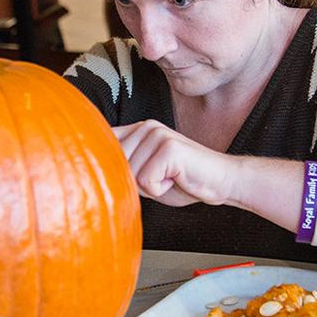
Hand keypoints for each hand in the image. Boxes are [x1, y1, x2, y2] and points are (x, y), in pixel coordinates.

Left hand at [113, 120, 233, 206]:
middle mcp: (145, 126)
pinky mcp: (168, 147)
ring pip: (130, 175)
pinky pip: (146, 181)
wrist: (220, 181)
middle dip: (136, 183)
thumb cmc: (183, 181)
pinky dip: (161, 190)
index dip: (111, 168)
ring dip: (150, 187)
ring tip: (169, 177)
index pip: (104, 146)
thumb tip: (96, 173)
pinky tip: (176, 179)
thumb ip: (123, 168)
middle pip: (115, 166)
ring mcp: (157, 134)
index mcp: (137, 130)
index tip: (129, 174)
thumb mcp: (145, 174)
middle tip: (161, 178)